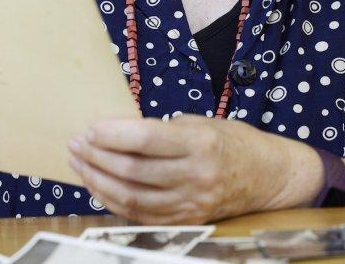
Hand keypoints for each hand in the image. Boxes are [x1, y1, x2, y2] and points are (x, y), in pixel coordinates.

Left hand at [68, 115, 320, 223]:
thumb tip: (117, 131)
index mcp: (200, 143)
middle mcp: (196, 176)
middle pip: (132, 170)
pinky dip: (113, 201)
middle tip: (76, 144)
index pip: (145, 140)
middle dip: (96, 156)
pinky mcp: (186, 221)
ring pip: (131, 196)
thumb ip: (163, 130)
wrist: (269, 177)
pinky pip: (140, 214)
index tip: (89, 127)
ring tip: (79, 163)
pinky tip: (98, 186)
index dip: (112, 134)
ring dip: (98, 179)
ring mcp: (191, 203)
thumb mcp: (201, 123)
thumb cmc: (232, 141)